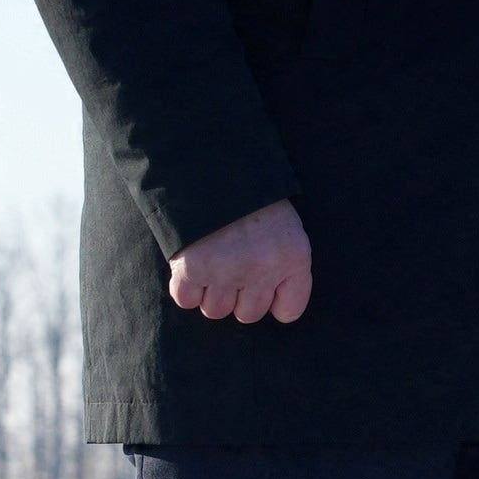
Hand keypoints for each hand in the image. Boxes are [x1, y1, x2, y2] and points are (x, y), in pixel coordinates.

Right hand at [168, 200, 312, 322]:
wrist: (211, 163)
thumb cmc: (250, 197)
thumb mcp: (284, 225)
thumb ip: (283, 264)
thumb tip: (272, 307)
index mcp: (293, 256)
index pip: (289, 311)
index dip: (273, 301)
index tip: (261, 285)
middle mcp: (263, 268)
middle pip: (248, 314)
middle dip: (237, 296)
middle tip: (229, 265)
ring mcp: (226, 270)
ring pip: (215, 310)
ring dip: (209, 292)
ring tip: (210, 260)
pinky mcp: (191, 269)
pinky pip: (185, 300)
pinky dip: (184, 287)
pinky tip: (190, 264)